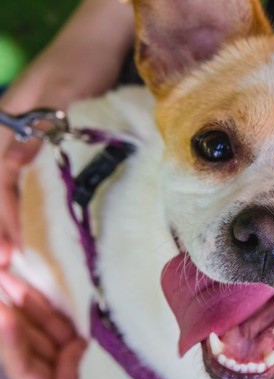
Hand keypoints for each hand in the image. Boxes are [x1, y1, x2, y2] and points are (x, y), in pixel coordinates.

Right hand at [0, 0, 134, 266]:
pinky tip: (37, 233)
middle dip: (1, 231)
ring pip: (7, 191)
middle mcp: (5, 137)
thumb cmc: (79, 64)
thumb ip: (39, 129)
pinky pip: (25, 185)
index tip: (7, 254)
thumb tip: (14, 166)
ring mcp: (20, 143)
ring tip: (20, 264)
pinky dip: (27, 210)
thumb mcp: (61, 95)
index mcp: (1, 126)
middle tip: (10, 270)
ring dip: (11, 225)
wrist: (95, 43)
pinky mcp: (40, 148)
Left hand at [0, 270, 90, 378]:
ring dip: (25, 301)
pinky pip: (70, 312)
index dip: (12, 344)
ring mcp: (87, 347)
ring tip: (5, 275)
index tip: (2, 315)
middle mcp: (72, 370)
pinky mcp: (105, 328)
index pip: (28, 368)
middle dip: (12, 314)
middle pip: (32, 340)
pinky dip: (51, 299)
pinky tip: (33, 283)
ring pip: (47, 324)